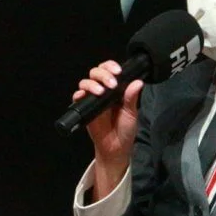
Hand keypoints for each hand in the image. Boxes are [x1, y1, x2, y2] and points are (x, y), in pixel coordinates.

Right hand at [73, 60, 143, 196]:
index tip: (118, 71)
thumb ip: (131, 98)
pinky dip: (79, 95)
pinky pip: (77, 98)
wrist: (116, 148)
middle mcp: (103, 91)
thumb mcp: (131, 113)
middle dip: (102, 74)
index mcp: (116, 89)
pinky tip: (84, 96)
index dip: (111, 66)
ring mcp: (92, 99)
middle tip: (111, 84)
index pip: (110, 70)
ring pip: (85, 82)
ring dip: (91, 84)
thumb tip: (138, 82)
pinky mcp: (84, 109)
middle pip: (96, 72)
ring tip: (101, 91)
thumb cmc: (125, 130)